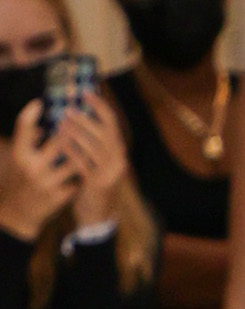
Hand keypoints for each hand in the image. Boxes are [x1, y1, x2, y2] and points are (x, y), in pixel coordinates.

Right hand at [0, 104, 75, 243]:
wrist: (19, 213)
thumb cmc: (21, 178)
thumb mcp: (18, 158)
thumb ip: (28, 138)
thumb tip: (42, 116)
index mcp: (19, 154)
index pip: (24, 125)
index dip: (32, 112)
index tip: (40, 103)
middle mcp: (32, 167)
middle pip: (59, 141)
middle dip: (71, 133)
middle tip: (80, 125)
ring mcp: (46, 183)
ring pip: (74, 161)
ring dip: (81, 154)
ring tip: (88, 147)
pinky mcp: (59, 197)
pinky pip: (78, 179)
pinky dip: (82, 173)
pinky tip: (87, 169)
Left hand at [53, 90, 127, 227]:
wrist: (99, 215)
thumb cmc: (94, 184)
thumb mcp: (99, 161)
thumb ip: (95, 142)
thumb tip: (79, 115)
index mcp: (119, 152)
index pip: (112, 124)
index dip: (100, 106)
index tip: (86, 93)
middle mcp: (119, 161)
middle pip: (104, 133)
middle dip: (85, 119)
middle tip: (68, 109)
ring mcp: (110, 173)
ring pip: (94, 147)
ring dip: (77, 132)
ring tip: (62, 122)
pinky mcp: (98, 184)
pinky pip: (84, 163)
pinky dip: (72, 150)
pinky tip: (61, 141)